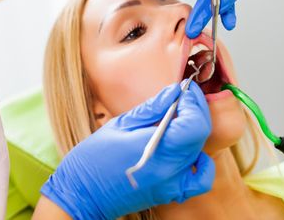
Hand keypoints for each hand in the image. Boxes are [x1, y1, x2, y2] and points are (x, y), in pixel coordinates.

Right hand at [40, 81, 214, 218]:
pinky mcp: (169, 193)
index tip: (184, 89)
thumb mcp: (119, 125)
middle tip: (183, 96)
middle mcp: (168, 168)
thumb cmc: (93, 158)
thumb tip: (173, 92)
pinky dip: (201, 163)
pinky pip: (200, 179)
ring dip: (195, 130)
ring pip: (200, 150)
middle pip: (200, 134)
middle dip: (196, 109)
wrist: (82, 194)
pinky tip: (189, 152)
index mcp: (154, 148)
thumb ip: (151, 109)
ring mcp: (171, 183)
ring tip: (180, 117)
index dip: (193, 102)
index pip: (194, 123)